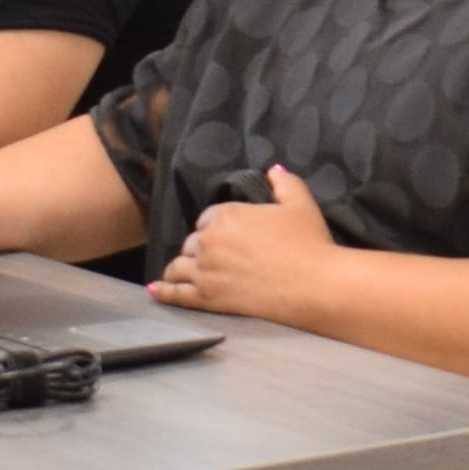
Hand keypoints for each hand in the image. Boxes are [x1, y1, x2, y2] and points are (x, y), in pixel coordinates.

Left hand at [158, 163, 349, 323]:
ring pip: (178, 267)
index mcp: (226, 214)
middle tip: (215, 258)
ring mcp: (205, 271)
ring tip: (181, 273)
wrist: (314, 286)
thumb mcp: (300, 203)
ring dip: (180, 268)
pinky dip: (163, 292)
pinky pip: (176, 294)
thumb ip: (284, 182)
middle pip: (191, 243)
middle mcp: (209, 241)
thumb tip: (273, 170)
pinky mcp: (206, 298)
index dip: (215, 227)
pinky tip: (154, 291)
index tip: (227, 236)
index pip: (207, 218)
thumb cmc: (309, 243)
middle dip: (200, 249)